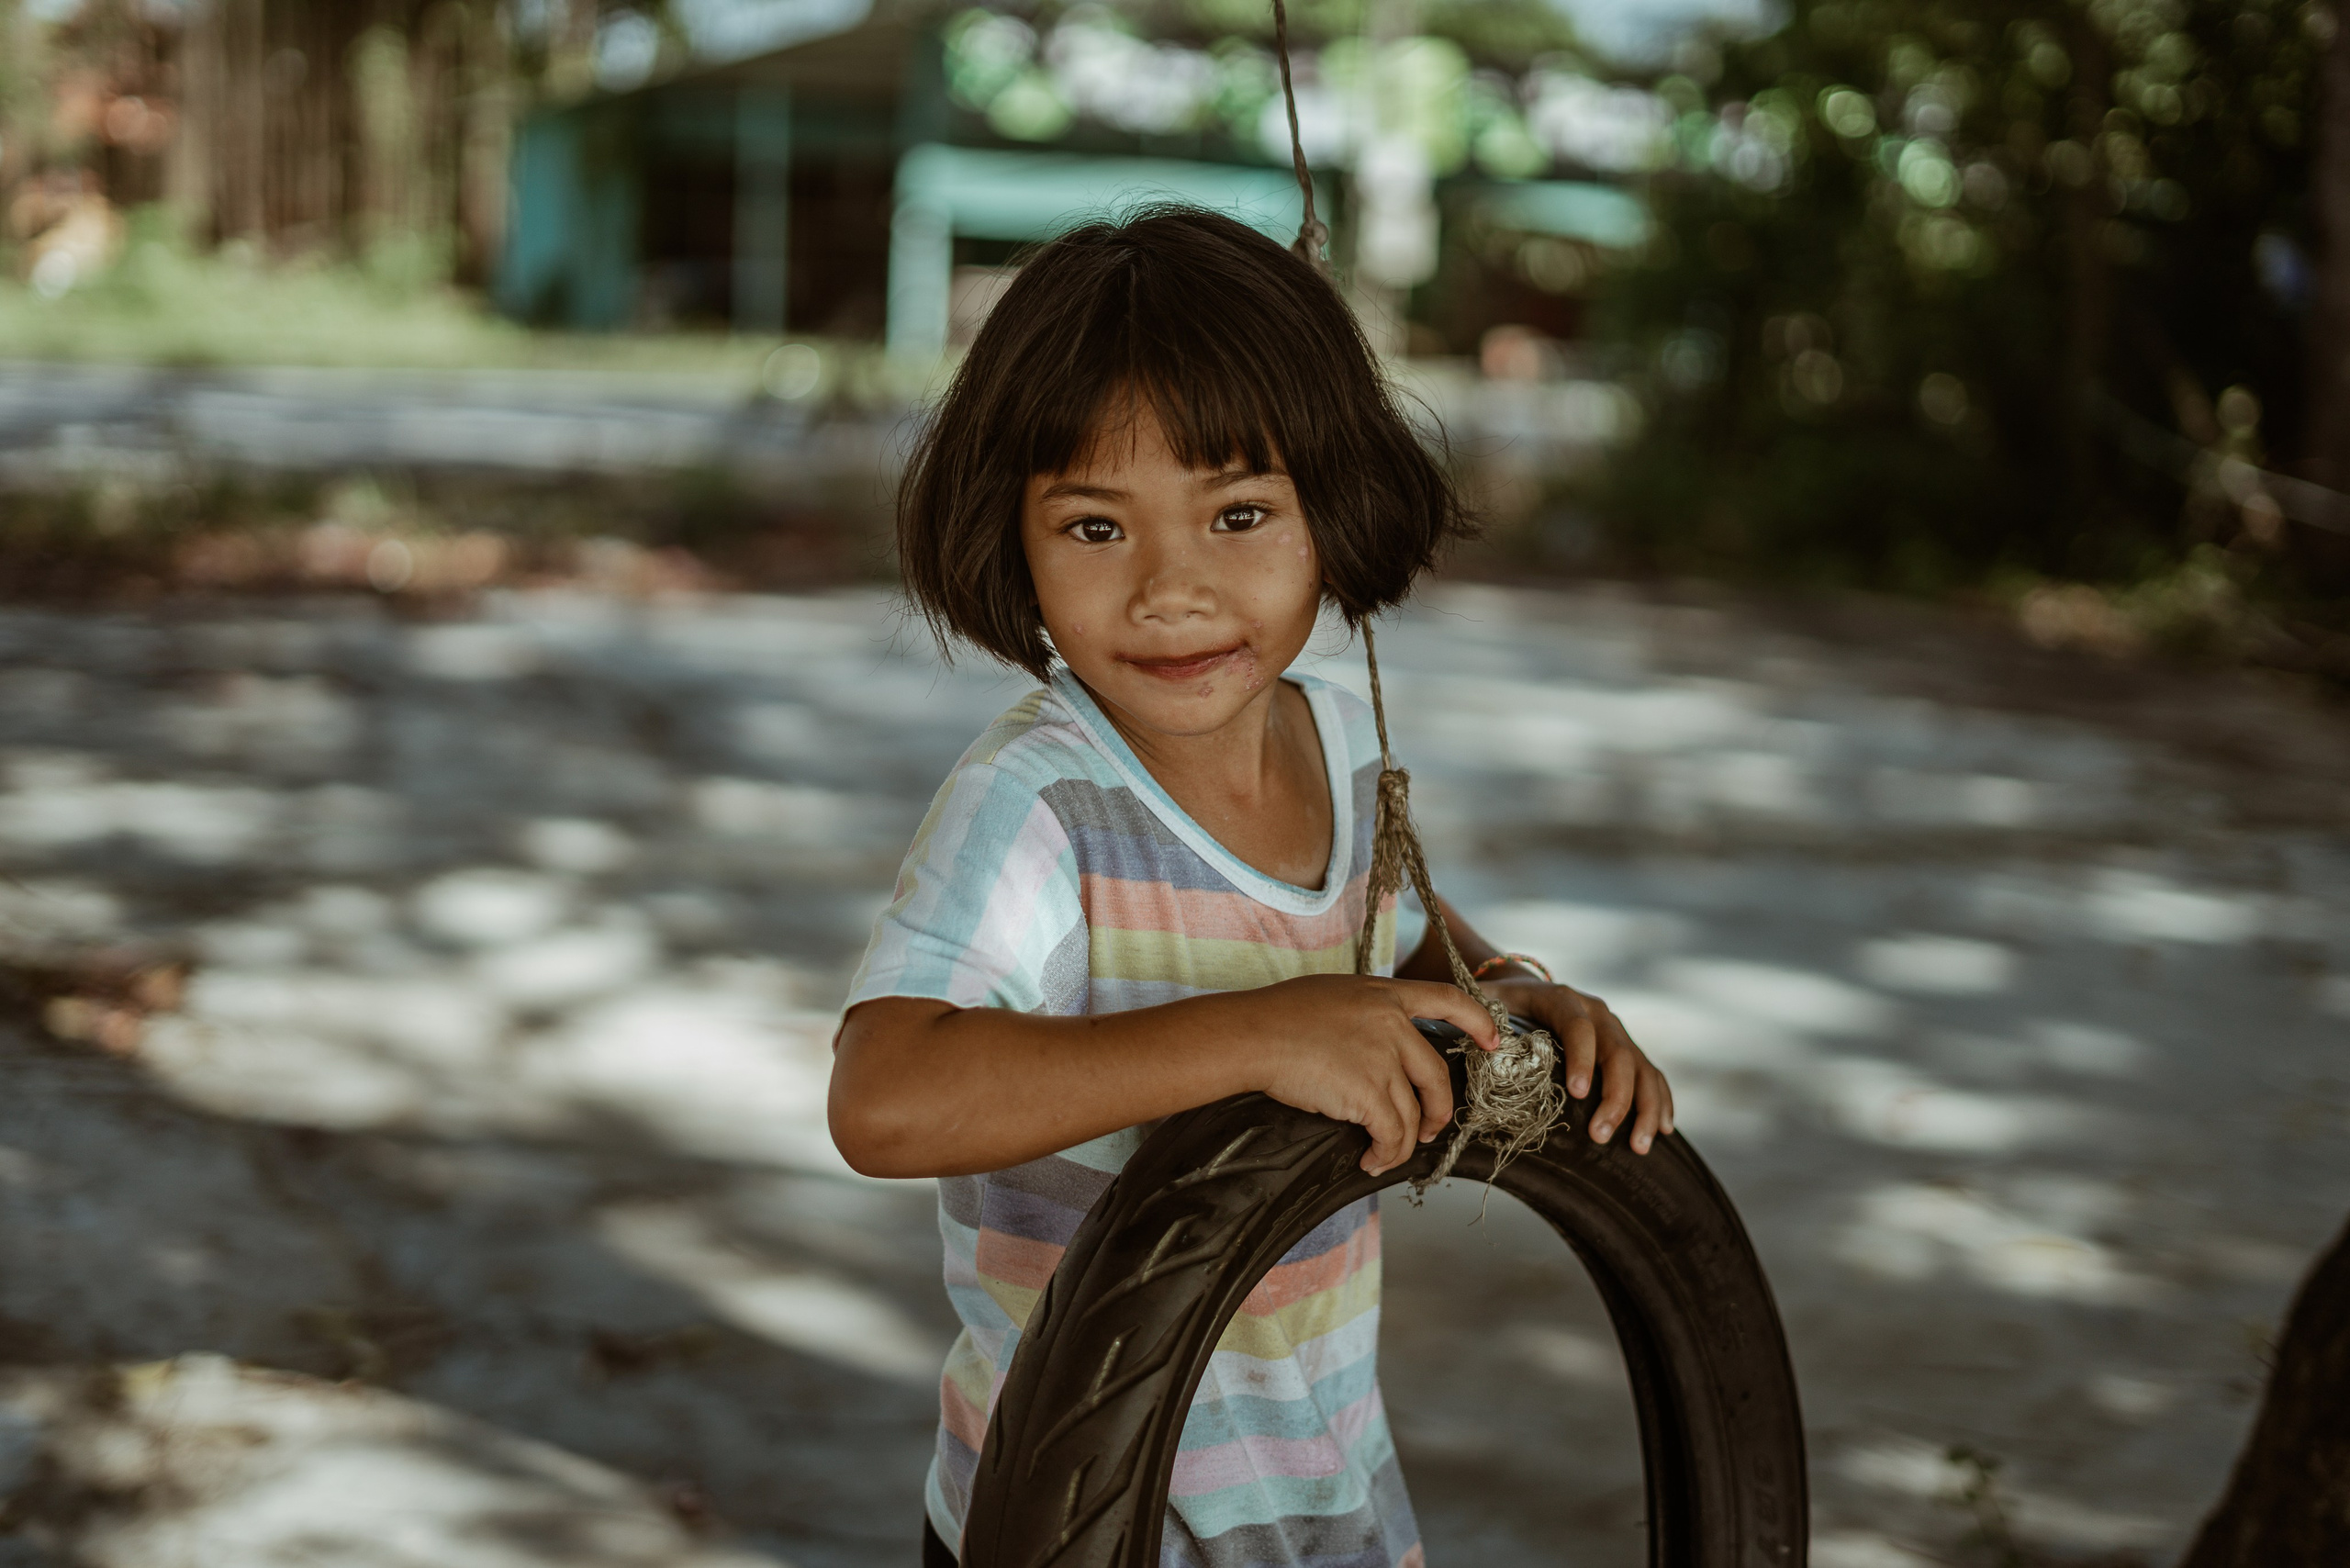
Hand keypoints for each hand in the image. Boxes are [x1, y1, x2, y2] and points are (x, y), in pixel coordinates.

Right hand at [1224, 974, 1500, 1175]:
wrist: (1252, 1035)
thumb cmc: (1277, 1016)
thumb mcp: (1332, 995)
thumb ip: (1365, 1013)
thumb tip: (1375, 1045)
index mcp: (1384, 995)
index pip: (1447, 998)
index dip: (1477, 1021)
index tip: (1493, 1041)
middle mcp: (1391, 1024)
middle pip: (1436, 1075)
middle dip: (1439, 1110)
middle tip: (1431, 1129)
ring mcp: (1382, 1058)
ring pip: (1413, 1113)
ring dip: (1403, 1143)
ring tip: (1383, 1155)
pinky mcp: (1369, 1092)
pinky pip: (1392, 1134)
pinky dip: (1385, 1154)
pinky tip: (1369, 1159)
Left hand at [1486, 978, 1674, 1153]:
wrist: (1519, 988)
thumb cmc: (1497, 1005)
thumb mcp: (1484, 1005)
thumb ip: (1482, 1023)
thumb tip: (1484, 1052)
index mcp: (1562, 1000)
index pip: (1578, 1027)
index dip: (1582, 1059)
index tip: (1578, 1094)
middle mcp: (1597, 1013)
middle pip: (1617, 1053)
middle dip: (1615, 1097)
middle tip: (1599, 1135)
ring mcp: (1616, 1031)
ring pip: (1641, 1067)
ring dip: (1645, 1107)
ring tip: (1638, 1145)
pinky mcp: (1626, 1049)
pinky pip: (1652, 1073)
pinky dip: (1661, 1100)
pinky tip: (1664, 1129)